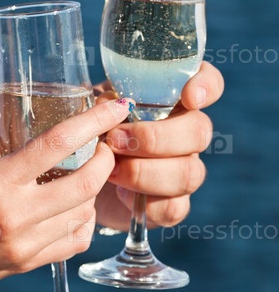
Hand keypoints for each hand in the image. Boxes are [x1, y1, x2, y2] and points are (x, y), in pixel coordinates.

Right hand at [0, 98, 130, 291]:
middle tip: (105, 145)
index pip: (58, 143)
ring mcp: (24, 244)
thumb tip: (27, 138)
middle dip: (106, 159)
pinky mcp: (26, 264)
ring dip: (95, 190)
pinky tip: (76, 208)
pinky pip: (74, 242)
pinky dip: (84, 222)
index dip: (94, 120)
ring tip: (87, 174)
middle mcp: (16, 214)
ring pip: (84, 214)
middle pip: (86, 183)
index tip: (116, 105)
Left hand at [94, 62, 224, 229]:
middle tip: (115, 140)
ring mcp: (184, 170)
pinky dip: (144, 201)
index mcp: (173, 100)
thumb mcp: (93, 108)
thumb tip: (111, 103)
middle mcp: (187, 133)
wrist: (81, 180)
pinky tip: (122, 194)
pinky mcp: (173, 205)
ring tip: (111, 169)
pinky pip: (174, 207)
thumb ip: (104, 101)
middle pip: (199, 131)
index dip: (206, 87)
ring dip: (145, 171)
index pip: (210, 84)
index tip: (188, 96)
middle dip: (154, 138)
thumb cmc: (91, 131)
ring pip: (189, 172)